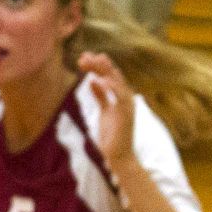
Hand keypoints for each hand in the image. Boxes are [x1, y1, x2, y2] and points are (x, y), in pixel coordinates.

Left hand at [77, 51, 135, 169]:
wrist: (119, 155)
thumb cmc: (112, 135)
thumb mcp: (104, 111)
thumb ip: (100, 96)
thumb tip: (93, 81)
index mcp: (121, 96)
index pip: (110, 76)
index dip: (98, 66)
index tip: (84, 57)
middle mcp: (126, 98)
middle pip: (113, 75)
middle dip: (99, 64)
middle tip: (84, 55)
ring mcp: (127, 105)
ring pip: (116, 82)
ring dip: (103, 70)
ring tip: (92, 60)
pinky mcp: (126, 114)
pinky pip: (118, 96)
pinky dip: (109, 87)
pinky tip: (97, 80)